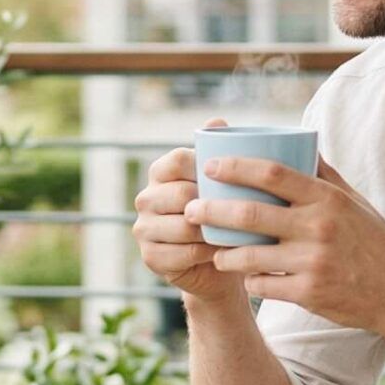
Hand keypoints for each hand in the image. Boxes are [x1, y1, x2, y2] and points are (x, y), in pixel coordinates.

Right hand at [132, 117, 243, 302]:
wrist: (219, 263)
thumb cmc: (224, 215)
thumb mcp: (224, 183)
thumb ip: (219, 150)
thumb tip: (216, 121)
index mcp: (160, 173)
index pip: (177, 159)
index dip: (205, 167)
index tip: (231, 179)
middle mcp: (145, 198)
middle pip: (180, 193)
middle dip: (212, 204)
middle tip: (240, 211)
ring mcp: (144, 228)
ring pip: (183, 226)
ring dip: (212, 231)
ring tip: (235, 233)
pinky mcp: (150, 257)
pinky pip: (184, 253)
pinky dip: (207, 253)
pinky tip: (222, 251)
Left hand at [188, 154, 384, 335]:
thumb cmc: (376, 243)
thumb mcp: (356, 202)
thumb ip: (326, 175)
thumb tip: (302, 143)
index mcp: (327, 198)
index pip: (272, 172)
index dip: (235, 167)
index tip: (210, 166)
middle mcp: (318, 227)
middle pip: (250, 213)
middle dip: (212, 209)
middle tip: (191, 209)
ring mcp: (312, 261)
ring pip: (249, 255)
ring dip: (224, 252)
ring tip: (213, 249)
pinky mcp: (309, 293)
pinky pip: (263, 285)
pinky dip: (250, 280)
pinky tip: (246, 277)